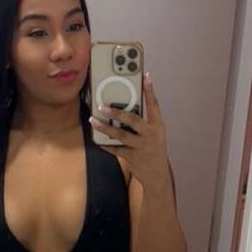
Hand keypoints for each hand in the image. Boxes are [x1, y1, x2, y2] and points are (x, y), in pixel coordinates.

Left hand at [89, 73, 168, 191]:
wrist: (157, 175)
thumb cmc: (153, 150)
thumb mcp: (154, 134)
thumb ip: (143, 122)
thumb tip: (124, 109)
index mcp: (158, 126)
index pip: (154, 105)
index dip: (150, 90)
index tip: (145, 76)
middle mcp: (151, 135)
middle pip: (133, 120)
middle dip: (116, 112)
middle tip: (102, 106)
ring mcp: (142, 147)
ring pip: (120, 135)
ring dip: (105, 127)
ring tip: (93, 121)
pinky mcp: (133, 157)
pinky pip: (116, 149)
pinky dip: (106, 145)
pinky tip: (97, 140)